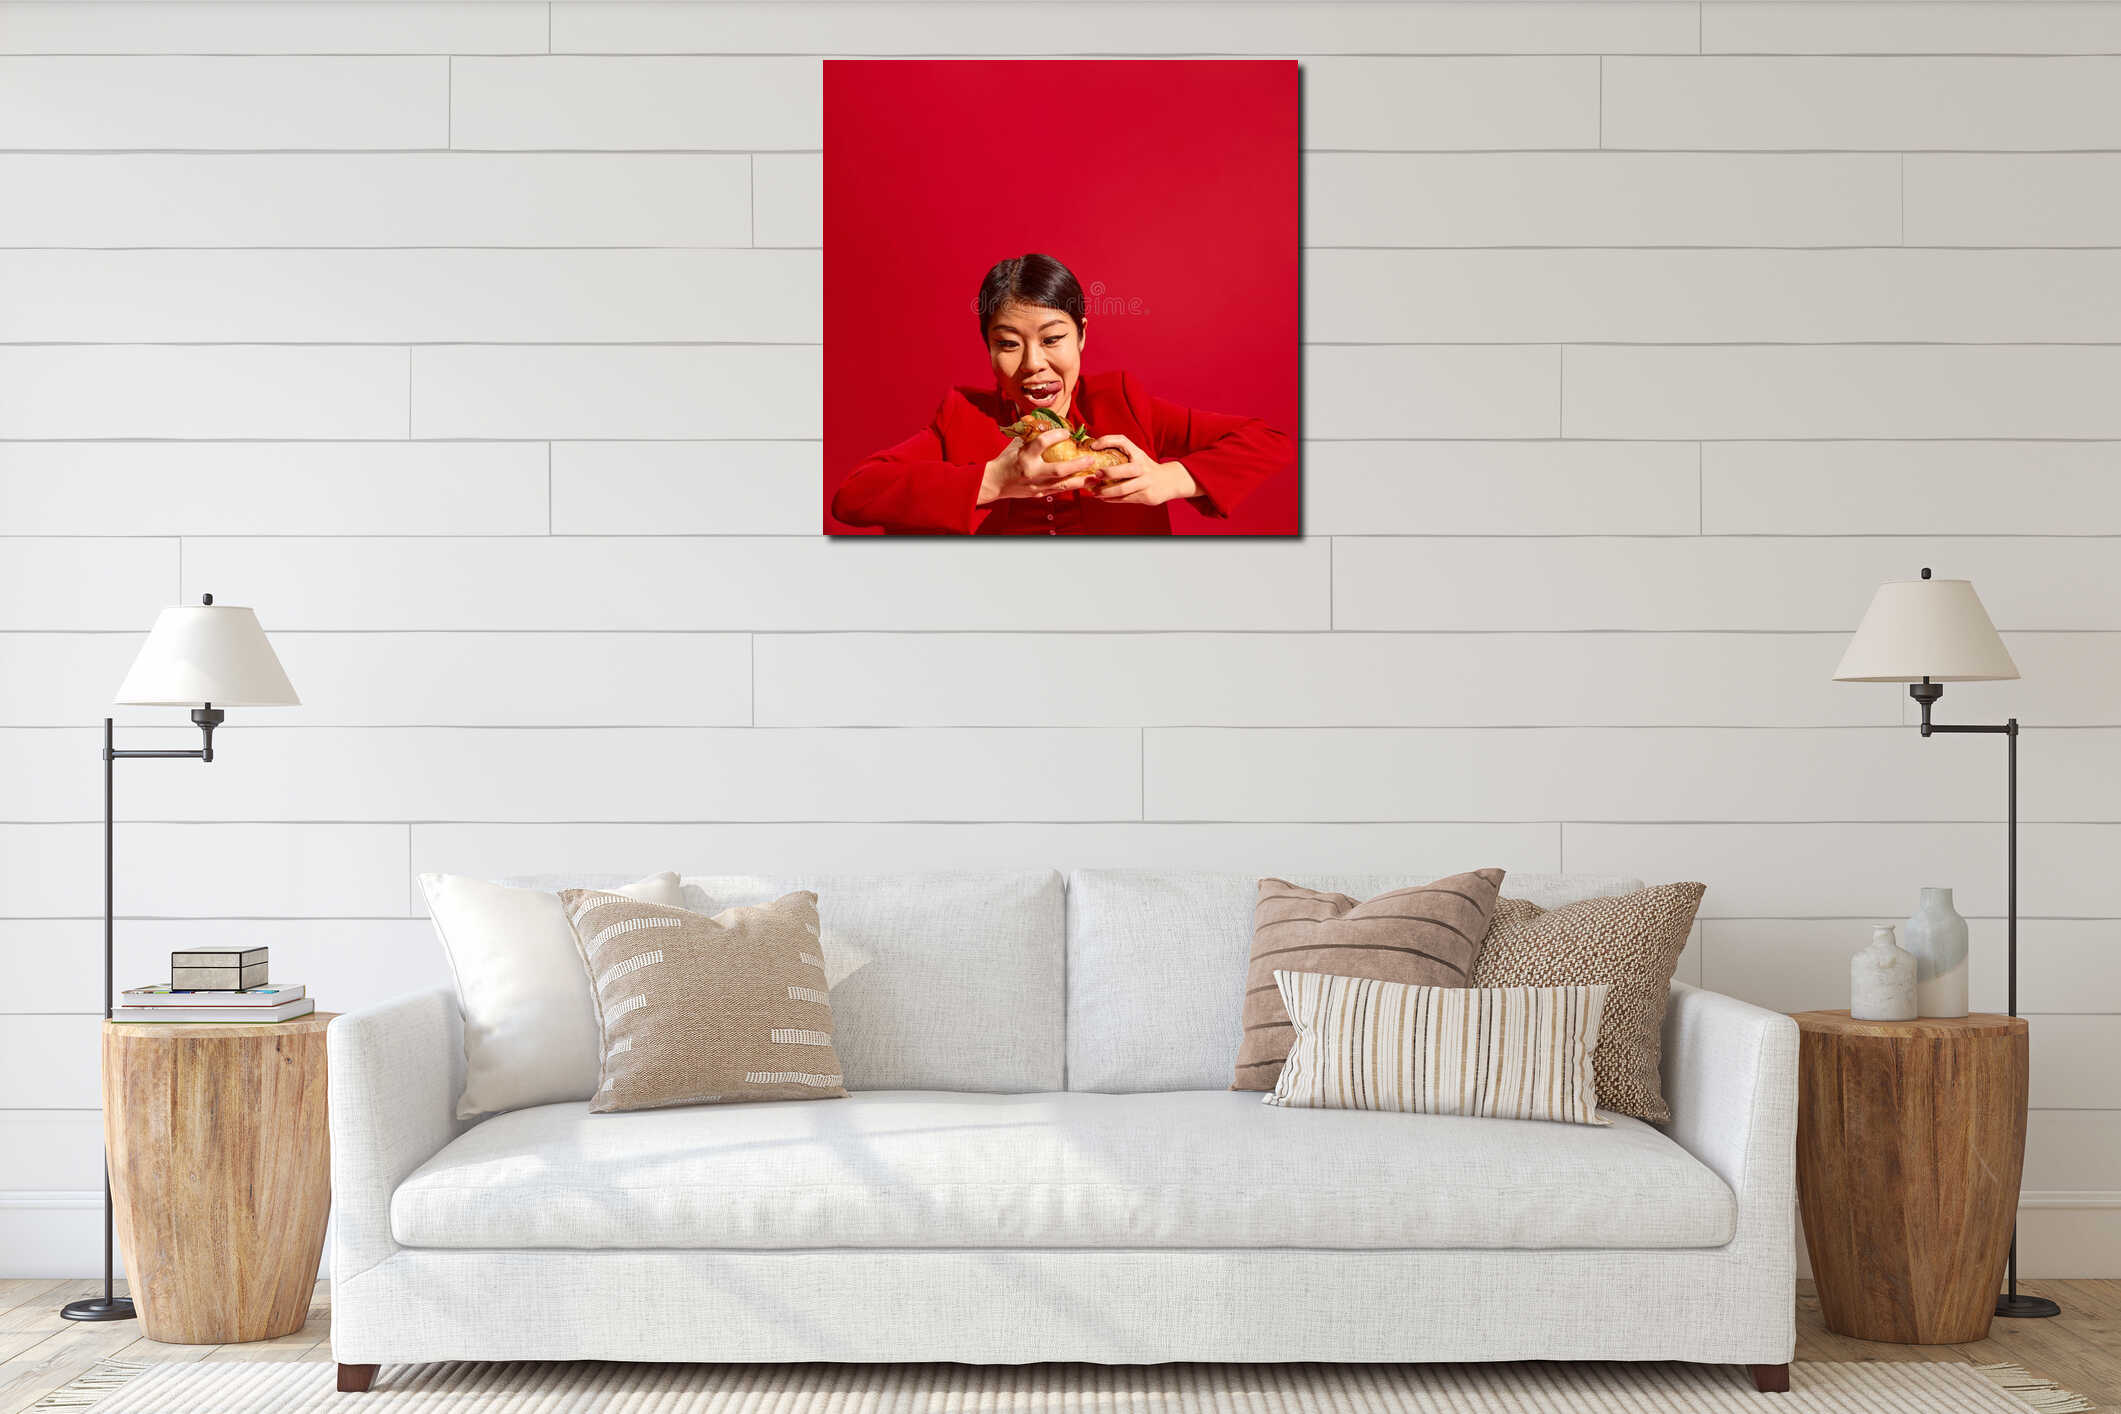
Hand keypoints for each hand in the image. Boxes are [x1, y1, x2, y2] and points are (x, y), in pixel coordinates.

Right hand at [978, 427, 1101, 505]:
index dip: (1056, 435)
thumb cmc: (1006, 460)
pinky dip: (1071, 486)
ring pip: (1062, 484)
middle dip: (1077, 465)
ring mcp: (1036, 485)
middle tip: (1091, 458)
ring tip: (1094, 475)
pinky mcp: (1038, 494)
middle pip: (1059, 469)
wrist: (994, 483)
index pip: (1042, 442)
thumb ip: (1031, 434)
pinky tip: (1083, 483)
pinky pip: (1058, 491)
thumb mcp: (1016, 444)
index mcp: (1024, 456)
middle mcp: (1032, 472)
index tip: (1067, 432)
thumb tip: (1045, 421)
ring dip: (1080, 480)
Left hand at [1087, 434, 1197, 506]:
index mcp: (1138, 454)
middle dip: (1108, 473)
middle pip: (1124, 471)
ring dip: (1105, 491)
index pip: (1122, 441)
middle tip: (1095, 475)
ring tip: (1094, 492)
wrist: (1170, 481)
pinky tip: (1103, 498)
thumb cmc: (1146, 467)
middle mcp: (1142, 468)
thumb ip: (1121, 452)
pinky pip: (1125, 499)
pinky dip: (1111, 499)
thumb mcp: (1138, 455)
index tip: (1093, 447)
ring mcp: (1145, 483)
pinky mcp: (1146, 496)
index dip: (1106, 441)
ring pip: (1122, 489)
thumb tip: (1094, 449)